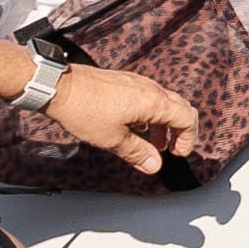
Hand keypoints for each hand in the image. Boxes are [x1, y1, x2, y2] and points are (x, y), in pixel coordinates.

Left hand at [38, 64, 194, 174]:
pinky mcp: (125, 82)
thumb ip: (138, 153)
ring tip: (153, 142)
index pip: (187, 118)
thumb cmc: (84, 110)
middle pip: (180, 108)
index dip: (188, 138)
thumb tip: (154, 166)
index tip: (179, 153)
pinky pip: (148, 97)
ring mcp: (138, 83)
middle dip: (179, 131)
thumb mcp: (113, 139)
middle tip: (171, 149)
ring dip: (163, 124)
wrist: (60, 86)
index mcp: (154, 102)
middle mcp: (150, 89)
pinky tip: (134, 127)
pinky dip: (150, 114)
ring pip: (164, 102)